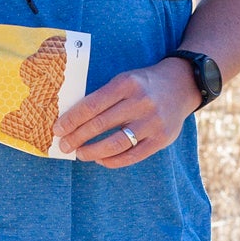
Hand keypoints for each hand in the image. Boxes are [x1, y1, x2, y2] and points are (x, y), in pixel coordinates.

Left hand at [53, 57, 202, 167]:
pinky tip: (100, 159)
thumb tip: (72, 121)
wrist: (181, 85)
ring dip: (92, 151)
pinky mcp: (161, 139)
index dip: (72, 120)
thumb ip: (103, 97)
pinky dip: (112, 160)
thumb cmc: (143, 84)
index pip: (92, 105)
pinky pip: (132, 156)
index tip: (58, 129)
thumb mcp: (124, 80)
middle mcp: (140, 102)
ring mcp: (152, 122)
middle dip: (77, 137)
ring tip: (80, 154)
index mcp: (126, 84)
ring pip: (116, 144)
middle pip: (100, 125)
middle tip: (63, 145)